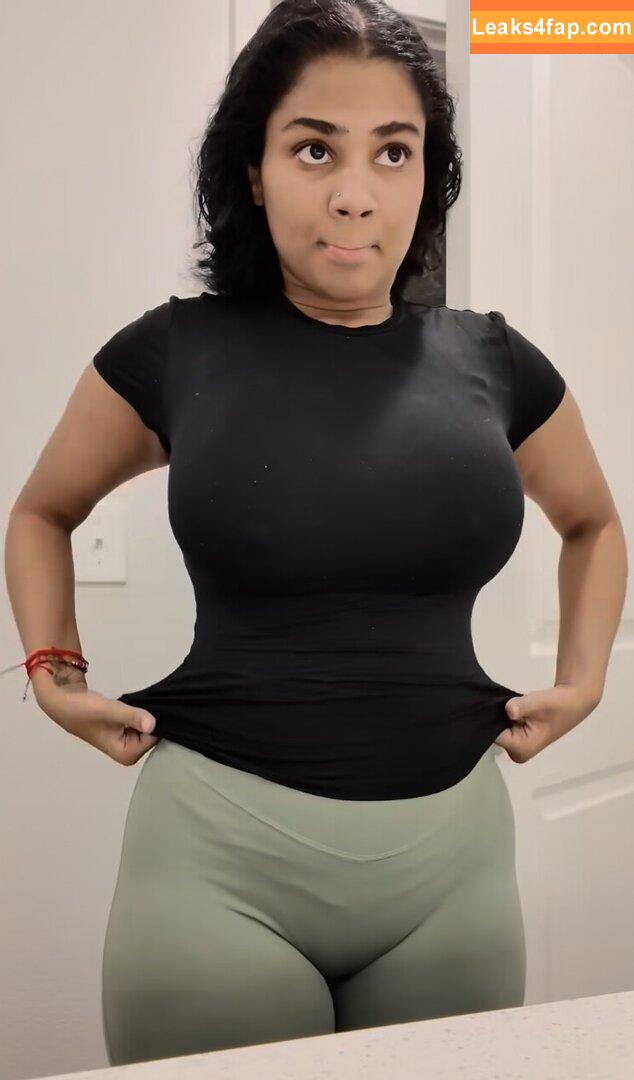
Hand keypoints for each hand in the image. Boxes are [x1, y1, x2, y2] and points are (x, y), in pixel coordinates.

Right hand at [32, 667, 158, 766]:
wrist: (61, 699)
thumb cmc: (82, 709)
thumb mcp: (109, 711)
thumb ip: (132, 717)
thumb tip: (153, 725)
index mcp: (126, 755)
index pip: (155, 738)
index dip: (152, 721)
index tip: (144, 707)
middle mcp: (128, 752)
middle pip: (153, 733)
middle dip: (148, 717)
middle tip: (137, 703)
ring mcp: (126, 741)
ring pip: (147, 725)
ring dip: (143, 713)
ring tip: (134, 701)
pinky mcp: (123, 729)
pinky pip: (140, 720)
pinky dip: (138, 712)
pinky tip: (133, 702)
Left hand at [494, 683, 600, 763]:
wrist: (572, 701)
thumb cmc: (557, 704)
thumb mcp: (538, 702)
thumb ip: (521, 706)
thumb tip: (508, 710)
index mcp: (522, 749)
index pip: (493, 735)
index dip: (490, 718)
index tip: (490, 704)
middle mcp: (517, 752)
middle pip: (494, 733)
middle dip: (495, 716)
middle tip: (502, 701)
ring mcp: (517, 746)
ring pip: (498, 728)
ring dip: (501, 715)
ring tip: (509, 703)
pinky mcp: (518, 738)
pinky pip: (503, 726)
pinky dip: (505, 716)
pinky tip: (512, 707)